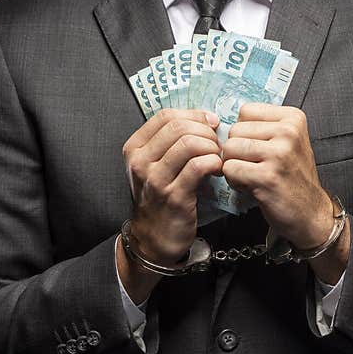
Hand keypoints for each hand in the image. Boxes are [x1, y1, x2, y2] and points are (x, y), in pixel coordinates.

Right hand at [118, 108, 221, 301]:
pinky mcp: (174, 196)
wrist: (153, 239)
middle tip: (216, 144)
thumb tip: (206, 119)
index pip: (166, 116)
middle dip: (205, 131)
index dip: (194, 115)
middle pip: (179, 126)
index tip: (211, 124)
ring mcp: (155, 179)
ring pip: (189, 143)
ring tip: (217, 157)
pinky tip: (218, 170)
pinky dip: (214, 162)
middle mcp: (140, 161)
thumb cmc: (160, 198)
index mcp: (135, 148)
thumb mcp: (155, 165)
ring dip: (211, 147)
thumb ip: (171, 142)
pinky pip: (199, 166)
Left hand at [221, 103, 333, 250]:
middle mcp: (288, 132)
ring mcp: (279, 154)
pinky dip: (234, 180)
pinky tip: (251, 186)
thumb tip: (223, 122)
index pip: (246, 111)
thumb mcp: (288, 141)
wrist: (311, 211)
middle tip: (254, 166)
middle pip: (235, 130)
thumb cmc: (293, 177)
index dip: (244, 132)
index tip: (258, 148)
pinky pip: (230, 169)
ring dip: (233, 165)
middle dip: (236, 150)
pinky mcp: (267, 177)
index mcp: (293, 118)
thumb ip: (262, 127)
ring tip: (251, 175)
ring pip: (229, 148)